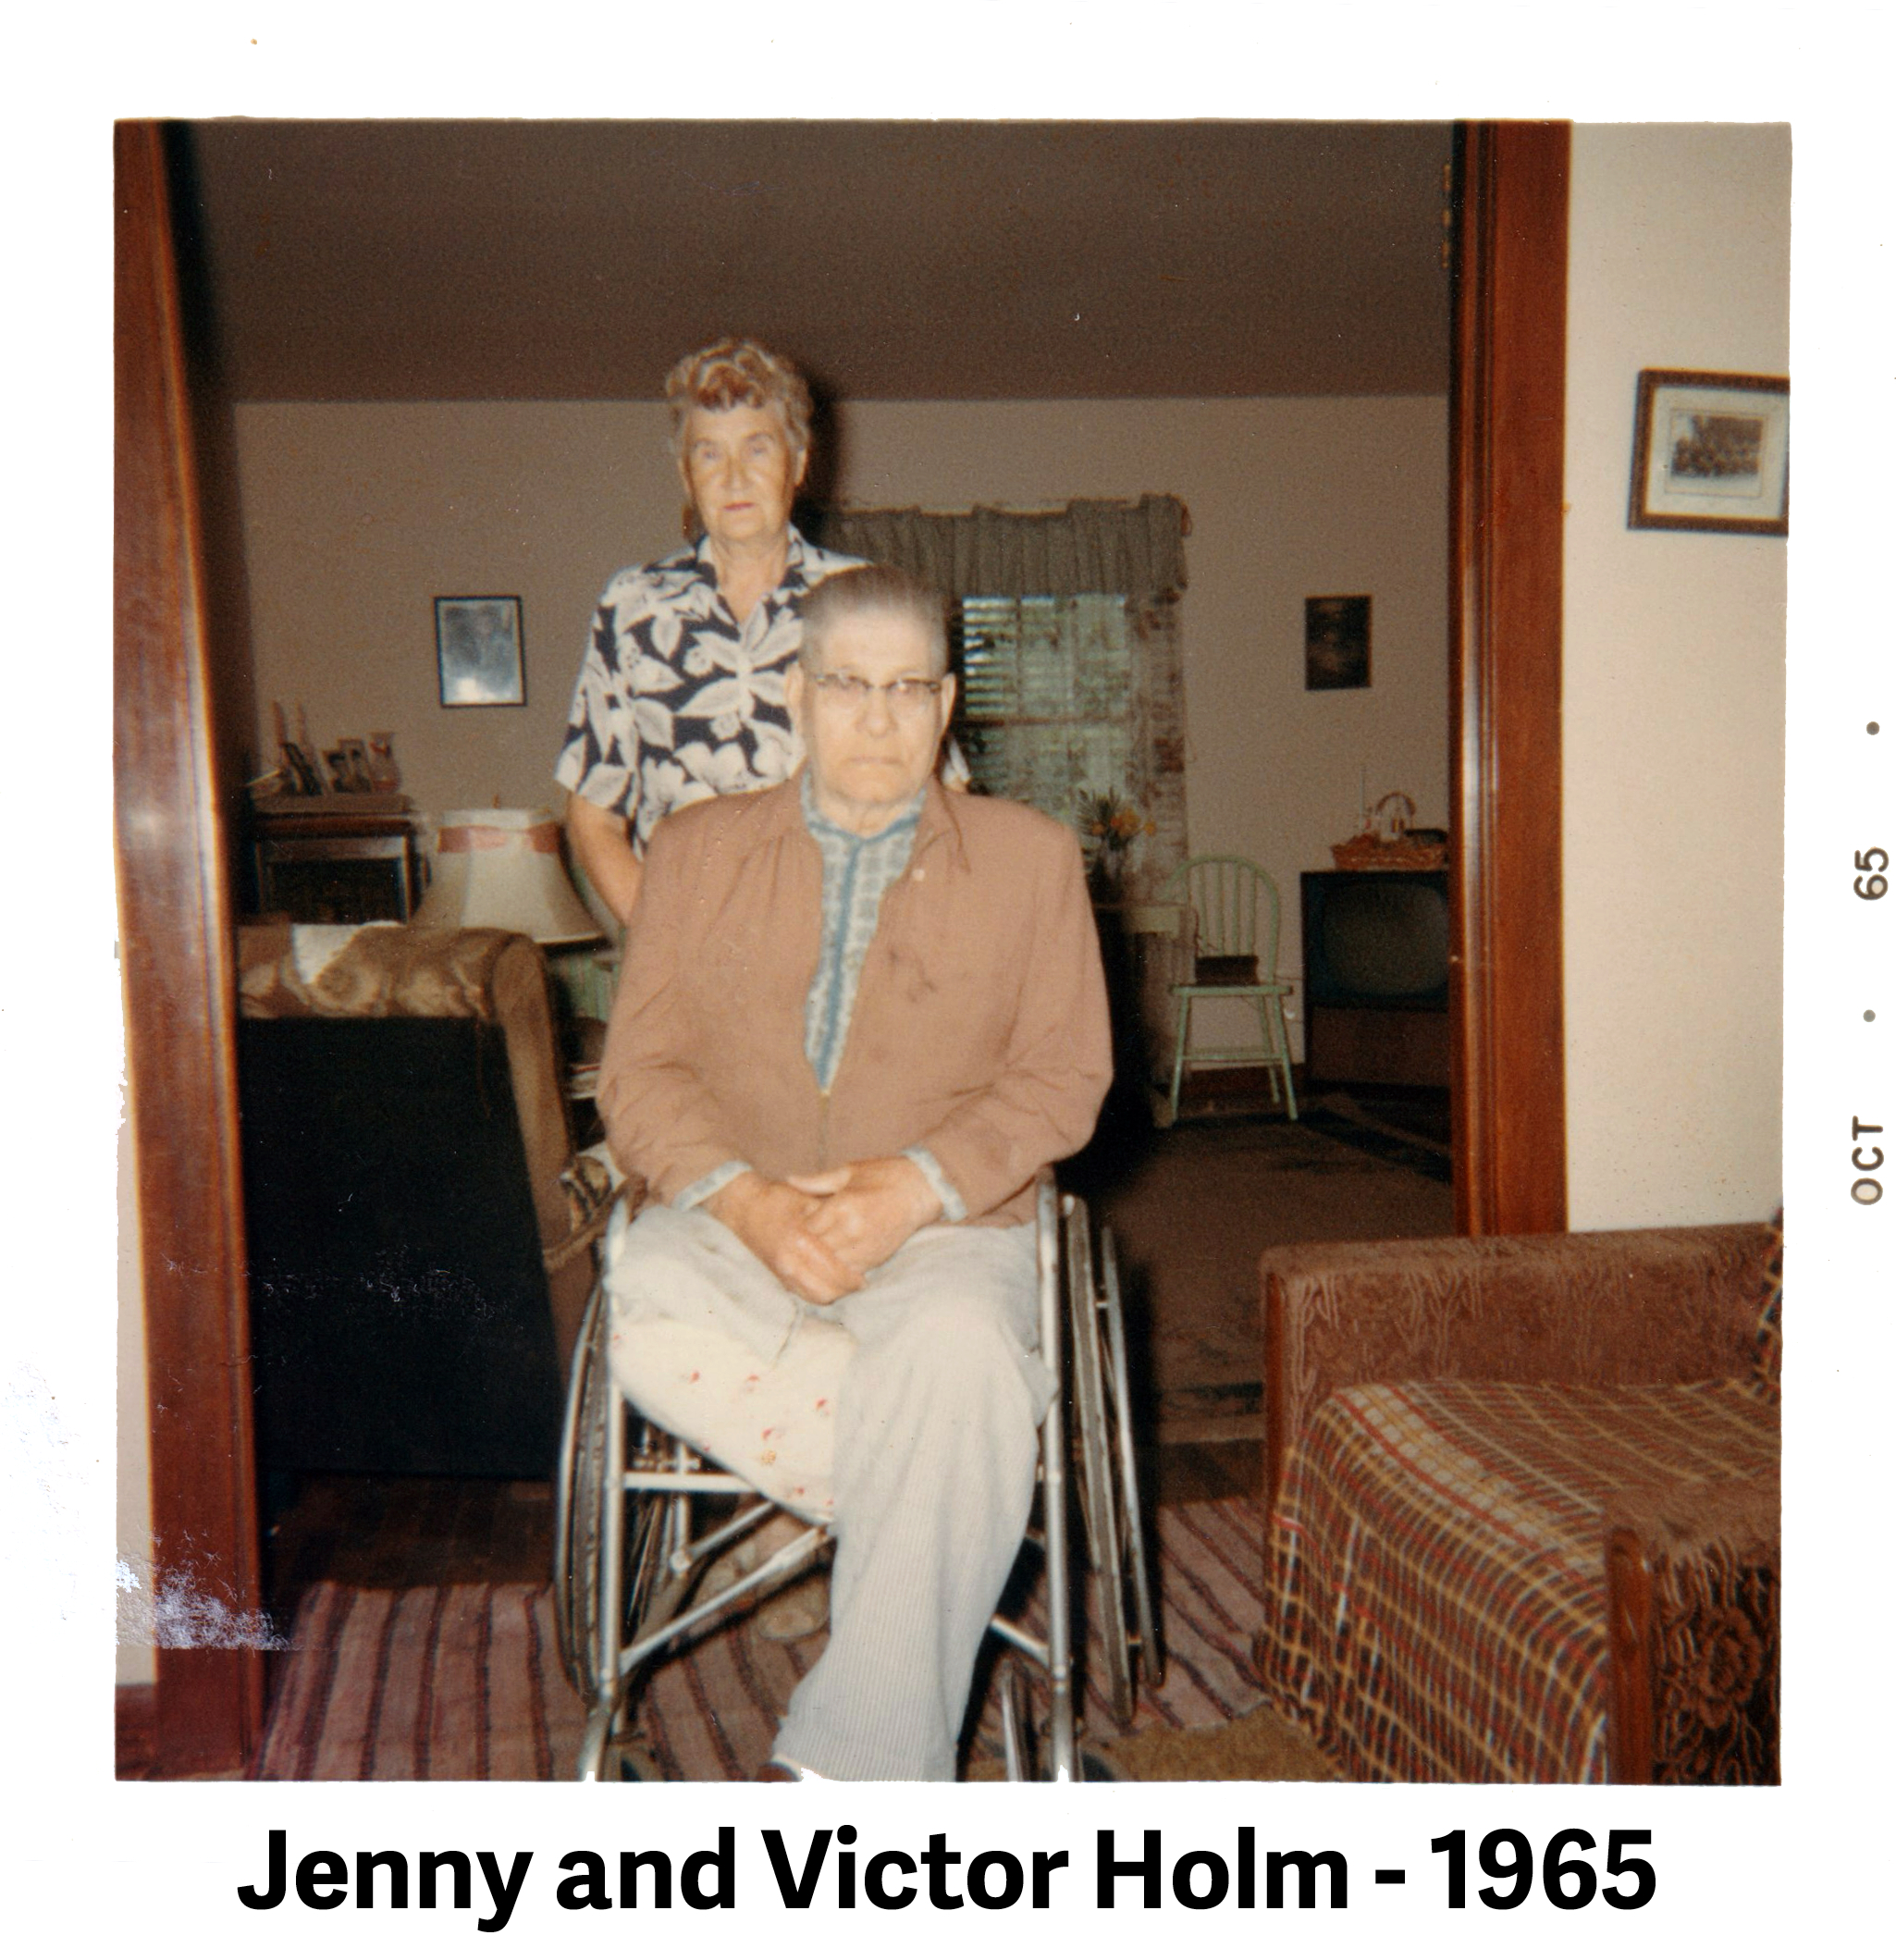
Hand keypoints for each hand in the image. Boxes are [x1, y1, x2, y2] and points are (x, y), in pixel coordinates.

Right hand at [705, 1171, 863, 1304]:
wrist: (743, 1208)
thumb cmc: (778, 1199)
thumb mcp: (808, 1202)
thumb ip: (831, 1219)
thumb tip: (857, 1232)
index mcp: (802, 1241)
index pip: (835, 1270)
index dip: (853, 1276)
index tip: (865, 1273)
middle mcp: (791, 1261)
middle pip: (828, 1290)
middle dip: (846, 1288)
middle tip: (860, 1282)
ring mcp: (782, 1272)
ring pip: (816, 1296)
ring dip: (834, 1293)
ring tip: (847, 1284)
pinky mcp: (778, 1277)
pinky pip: (803, 1294)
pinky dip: (819, 1293)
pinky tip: (829, 1284)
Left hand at [786, 1156, 942, 1276]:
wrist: (920, 1190)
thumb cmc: (884, 1175)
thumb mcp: (848, 1172)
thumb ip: (817, 1181)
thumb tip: (789, 1180)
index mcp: (843, 1206)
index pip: (808, 1227)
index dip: (804, 1224)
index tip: (805, 1219)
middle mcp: (852, 1229)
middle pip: (817, 1247)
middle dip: (812, 1242)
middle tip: (808, 1236)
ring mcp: (865, 1247)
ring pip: (831, 1262)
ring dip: (825, 1256)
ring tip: (823, 1245)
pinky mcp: (875, 1258)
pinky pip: (848, 1271)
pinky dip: (841, 1265)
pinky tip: (840, 1253)